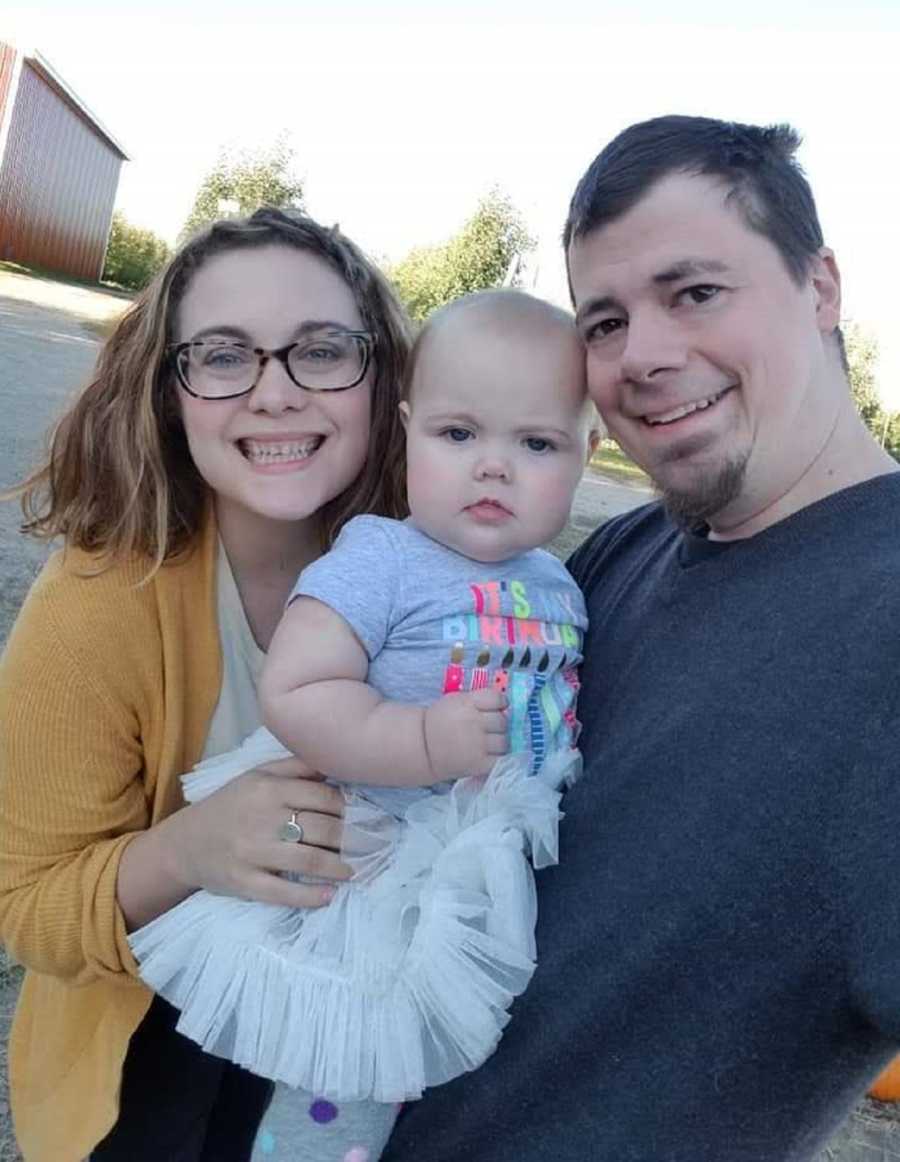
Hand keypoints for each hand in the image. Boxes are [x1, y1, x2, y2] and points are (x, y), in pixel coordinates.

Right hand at [158, 756, 349, 910]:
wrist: (184, 843)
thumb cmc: (230, 805)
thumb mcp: (258, 775)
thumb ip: (296, 767)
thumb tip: (337, 762)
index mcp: (269, 788)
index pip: (323, 798)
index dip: (349, 809)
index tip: (363, 817)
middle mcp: (262, 818)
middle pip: (322, 829)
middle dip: (351, 839)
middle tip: (369, 847)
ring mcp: (252, 852)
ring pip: (309, 860)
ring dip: (339, 868)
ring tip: (354, 871)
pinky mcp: (243, 882)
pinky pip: (282, 892)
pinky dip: (309, 896)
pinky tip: (329, 896)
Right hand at [423, 690, 507, 780]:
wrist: (423, 748)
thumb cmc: (440, 721)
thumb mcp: (455, 701)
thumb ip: (478, 701)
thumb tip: (504, 705)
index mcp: (467, 703)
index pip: (497, 698)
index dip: (500, 702)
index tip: (497, 708)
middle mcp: (475, 722)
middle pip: (502, 721)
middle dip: (498, 724)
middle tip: (488, 728)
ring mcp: (478, 744)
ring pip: (504, 741)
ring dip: (499, 742)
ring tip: (488, 743)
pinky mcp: (479, 763)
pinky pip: (500, 759)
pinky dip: (497, 757)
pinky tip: (489, 755)